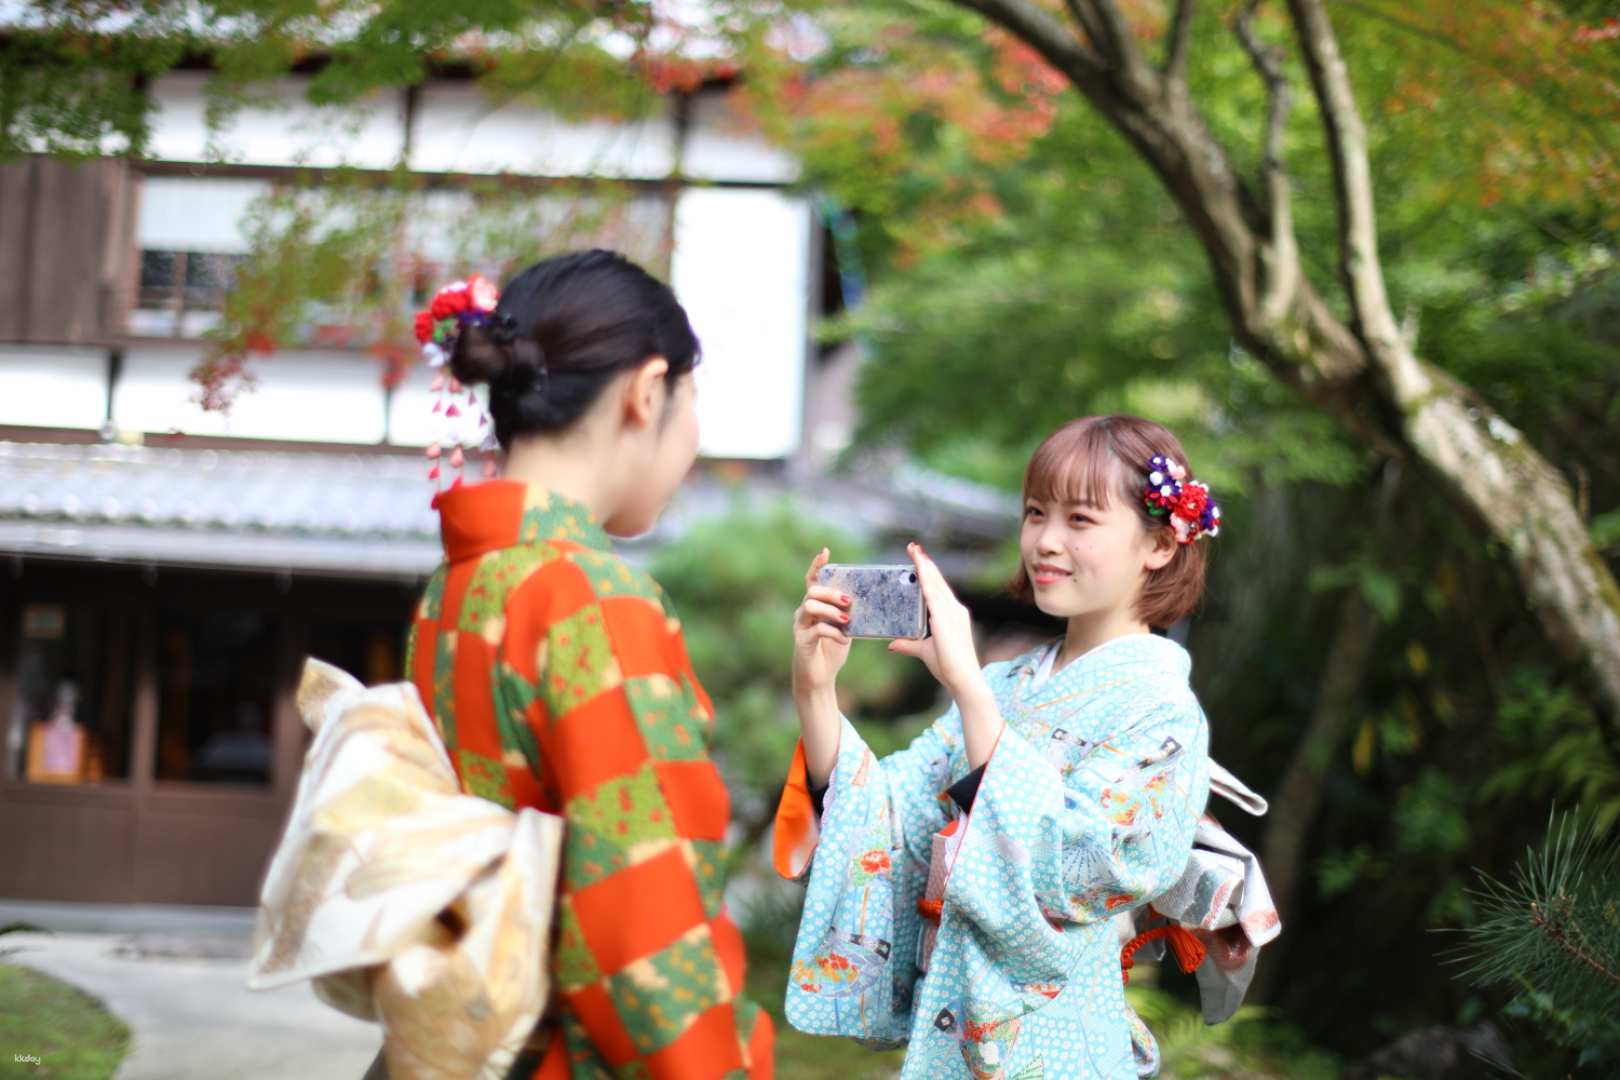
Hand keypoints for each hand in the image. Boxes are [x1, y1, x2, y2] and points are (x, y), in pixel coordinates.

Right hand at [792, 548, 852, 699]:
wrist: (820, 678)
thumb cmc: (832, 651)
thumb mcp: (845, 628)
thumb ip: (849, 614)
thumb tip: (866, 600)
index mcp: (814, 606)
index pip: (812, 580)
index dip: (817, 565)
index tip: (825, 552)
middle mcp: (803, 613)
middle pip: (812, 591)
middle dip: (831, 591)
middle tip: (847, 600)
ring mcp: (800, 626)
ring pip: (809, 606)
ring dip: (830, 610)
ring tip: (846, 620)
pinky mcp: (802, 641)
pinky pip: (816, 629)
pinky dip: (833, 632)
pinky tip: (844, 639)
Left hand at [888, 542, 985, 698]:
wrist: (963, 679)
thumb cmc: (948, 667)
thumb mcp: (924, 652)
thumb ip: (908, 645)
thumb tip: (892, 644)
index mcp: (952, 615)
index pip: (938, 588)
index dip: (928, 572)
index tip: (919, 558)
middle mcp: (955, 610)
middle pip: (937, 580)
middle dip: (925, 563)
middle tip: (913, 547)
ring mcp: (952, 612)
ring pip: (935, 583)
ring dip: (924, 565)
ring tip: (914, 551)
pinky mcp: (946, 618)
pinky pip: (933, 594)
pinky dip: (926, 579)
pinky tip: (918, 568)